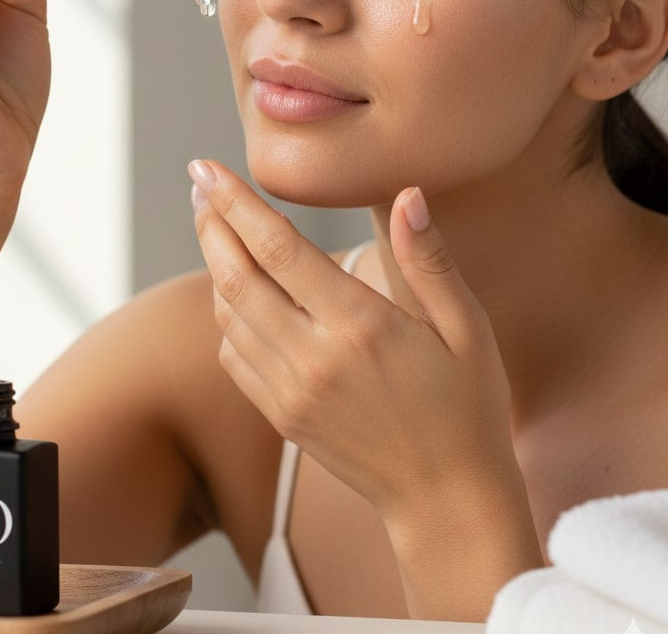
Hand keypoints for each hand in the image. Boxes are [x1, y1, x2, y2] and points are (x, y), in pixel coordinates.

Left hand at [188, 158, 517, 523]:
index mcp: (359, 325)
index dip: (236, 201)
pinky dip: (226, 315)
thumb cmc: (467, 406)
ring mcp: (290, 391)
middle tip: (200, 183)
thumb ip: (428, 260)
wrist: (446, 500)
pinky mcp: (281, 415)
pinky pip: (234, 355)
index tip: (206, 167)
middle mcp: (313, 357)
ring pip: (228, 313)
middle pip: (236, 274)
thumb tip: (408, 195)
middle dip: (210, 222)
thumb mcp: (467, 327)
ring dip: (215, 263)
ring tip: (215, 225)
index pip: (278, 247)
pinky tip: (238, 291)